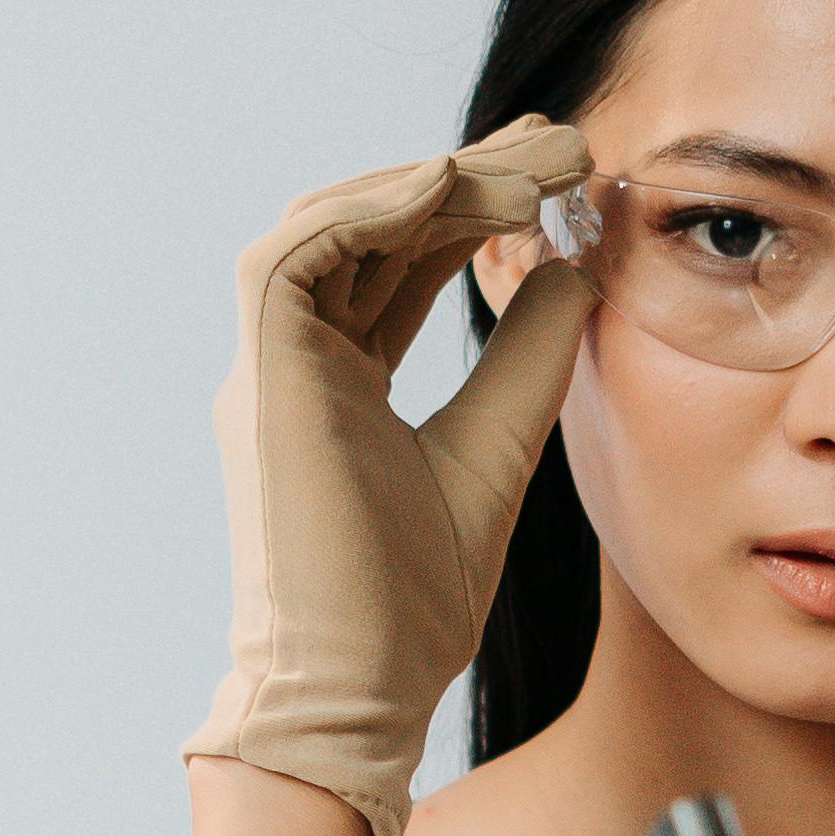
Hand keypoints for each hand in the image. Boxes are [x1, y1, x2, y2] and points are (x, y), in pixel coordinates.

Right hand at [183, 116, 599, 835]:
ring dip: (429, 183)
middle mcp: (292, 363)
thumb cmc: (412, 606)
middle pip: (372, 230)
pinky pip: (294, 255)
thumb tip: (575, 271)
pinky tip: (454, 187)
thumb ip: (528, 362)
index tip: (560, 180)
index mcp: (338, 384)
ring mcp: (268, 369)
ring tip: (529, 162)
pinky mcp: (259, 379)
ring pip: (331, 223)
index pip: (402, 265)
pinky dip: (369, 210)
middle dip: (466, 175)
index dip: (476, 212)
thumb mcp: (497, 451)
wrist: (354, 694)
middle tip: (561, 141)